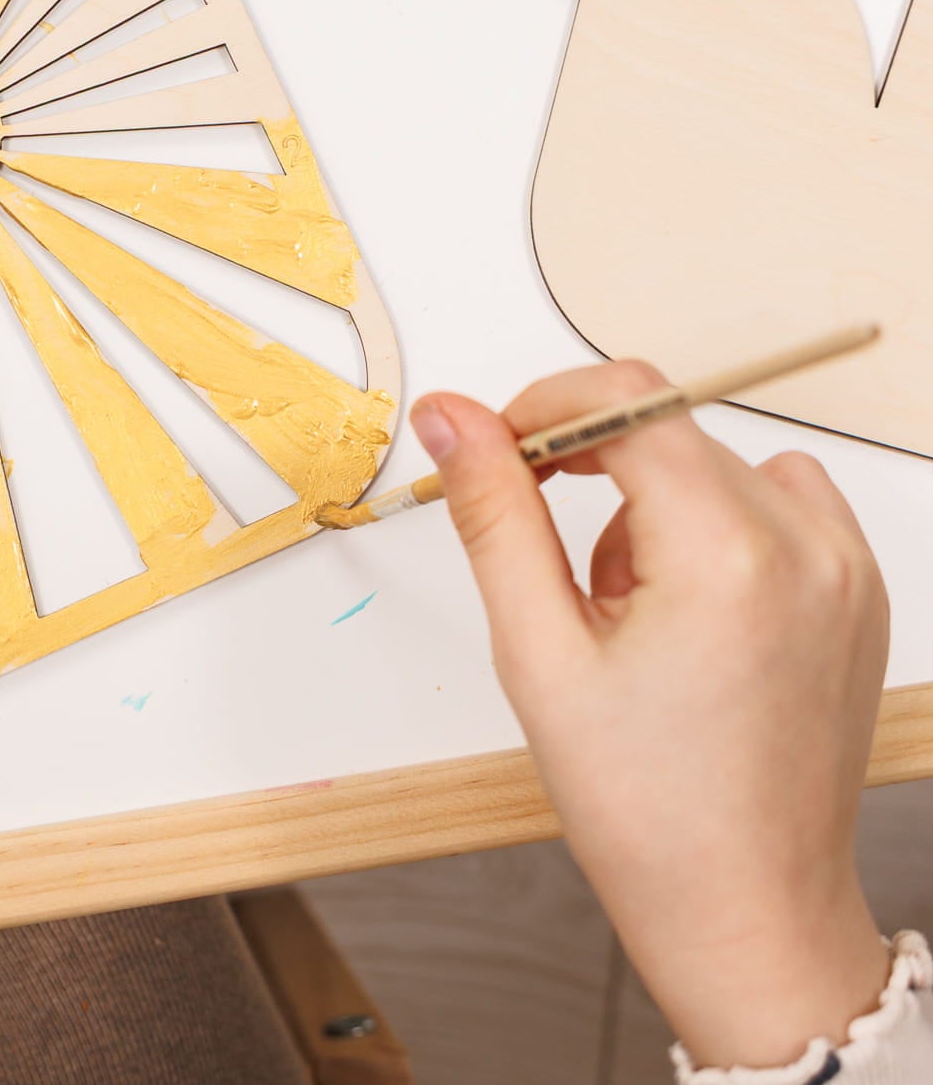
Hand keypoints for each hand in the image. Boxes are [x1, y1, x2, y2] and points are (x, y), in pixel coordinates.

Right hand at [416, 361, 890, 1071]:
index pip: (627, 396)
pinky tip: (686, 609)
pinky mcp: (859, 590)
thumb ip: (492, 510)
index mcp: (727, 554)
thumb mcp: (537, 651)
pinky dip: (714, 526)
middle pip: (666, 427)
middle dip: (590, 472)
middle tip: (557, 574)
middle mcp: (806, 545)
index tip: (501, 454)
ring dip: (651, 504)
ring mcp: (846, 567)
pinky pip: (773, 500)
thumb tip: (450, 414)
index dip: (547, 409)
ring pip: (712, 463)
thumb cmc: (646, 807)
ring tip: (628, 614)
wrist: (750, 912)